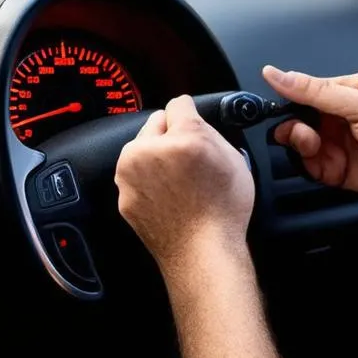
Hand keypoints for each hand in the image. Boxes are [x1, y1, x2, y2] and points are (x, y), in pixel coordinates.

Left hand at [115, 94, 254, 268]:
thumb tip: (194, 119)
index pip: (178, 104)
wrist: (201, 254)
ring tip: (180, 181)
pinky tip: (170, 196)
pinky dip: (148, 181)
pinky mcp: (123, 195)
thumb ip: (210, 131)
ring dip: (156, 157)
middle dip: (170, 135)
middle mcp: (149, 151)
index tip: (191, 119)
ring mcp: (131, 175)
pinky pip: (136, 176)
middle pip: (155, 124)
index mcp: (182, 138)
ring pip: (142, 150)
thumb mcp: (234, 159)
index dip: (190, 112)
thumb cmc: (222, 212)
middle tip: (189, 158)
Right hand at [263, 65, 357, 208]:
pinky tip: (321, 163)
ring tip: (312, 147)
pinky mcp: (345, 168)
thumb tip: (282, 75)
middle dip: (296, 126)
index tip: (276, 107)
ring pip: (306, 142)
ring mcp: (347, 142)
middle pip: (305, 117)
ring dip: (302, 145)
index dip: (292, 98)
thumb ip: (320, 93)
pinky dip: (311, 166)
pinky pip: (315, 166)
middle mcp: (351, 113)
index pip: (313, 88)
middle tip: (300, 133)